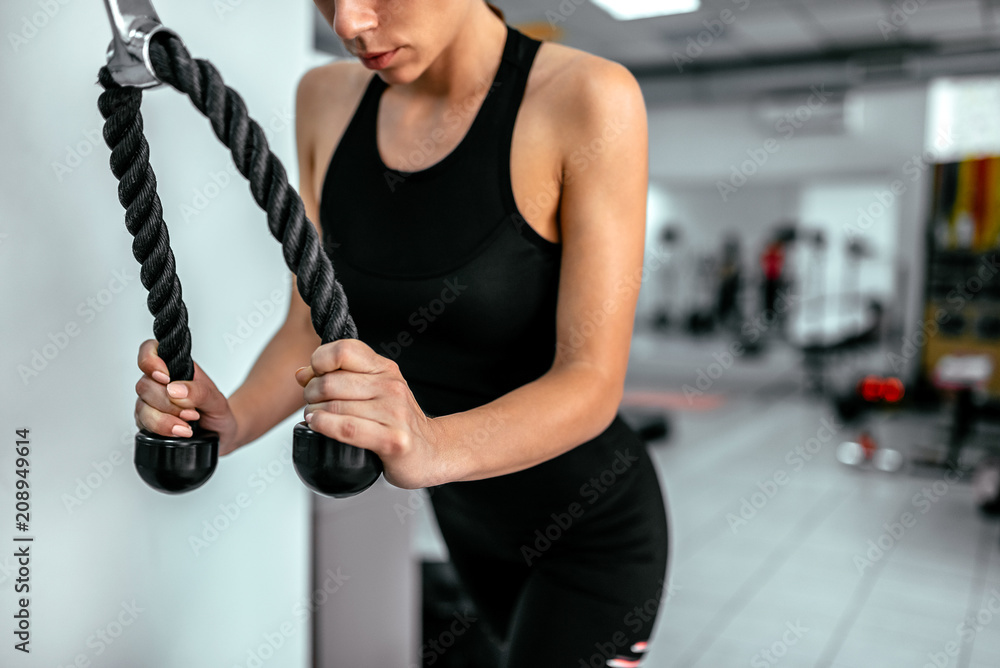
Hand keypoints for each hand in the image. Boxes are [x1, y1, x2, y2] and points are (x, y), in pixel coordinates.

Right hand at [135, 339, 240, 455]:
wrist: (220, 433)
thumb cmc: (217, 410)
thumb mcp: (216, 399)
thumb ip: (199, 392)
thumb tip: (175, 389)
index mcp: (175, 367)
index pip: (150, 350)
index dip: (150, 361)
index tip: (165, 377)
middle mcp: (159, 383)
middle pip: (145, 385)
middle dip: (168, 402)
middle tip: (191, 412)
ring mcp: (150, 403)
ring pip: (142, 407)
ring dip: (165, 419)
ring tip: (187, 425)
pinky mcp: (147, 422)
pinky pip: (144, 424)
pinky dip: (162, 429)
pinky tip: (179, 432)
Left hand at [295, 339, 443, 489]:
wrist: (431, 452)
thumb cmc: (397, 422)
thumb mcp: (373, 390)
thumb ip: (340, 377)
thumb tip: (302, 373)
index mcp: (385, 369)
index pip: (344, 350)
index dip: (318, 360)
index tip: (313, 374)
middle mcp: (391, 387)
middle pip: (331, 380)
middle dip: (310, 392)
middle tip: (311, 402)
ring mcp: (394, 413)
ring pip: (334, 406)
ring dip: (314, 412)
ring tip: (314, 416)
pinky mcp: (392, 440)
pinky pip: (346, 428)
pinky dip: (324, 426)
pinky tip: (318, 425)